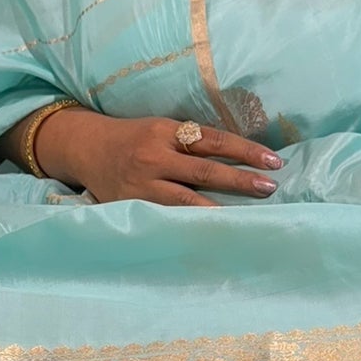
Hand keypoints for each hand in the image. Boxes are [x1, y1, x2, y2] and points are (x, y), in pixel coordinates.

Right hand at [34, 108, 280, 206]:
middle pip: (205, 170)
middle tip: (270, 187)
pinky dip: (192, 225)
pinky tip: (213, 232)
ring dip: (221, 209)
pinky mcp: (134, 205)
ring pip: (188, 200)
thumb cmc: (134, 138)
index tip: (273, 161)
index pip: (214, 140)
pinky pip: (168, 217)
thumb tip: (240, 158)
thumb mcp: (161, 128)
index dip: (245, 151)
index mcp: (166, 131)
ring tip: (248, 216)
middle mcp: (155, 156)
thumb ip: (192, 142)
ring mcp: (143, 184)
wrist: (86, 148)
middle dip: (241, 180)